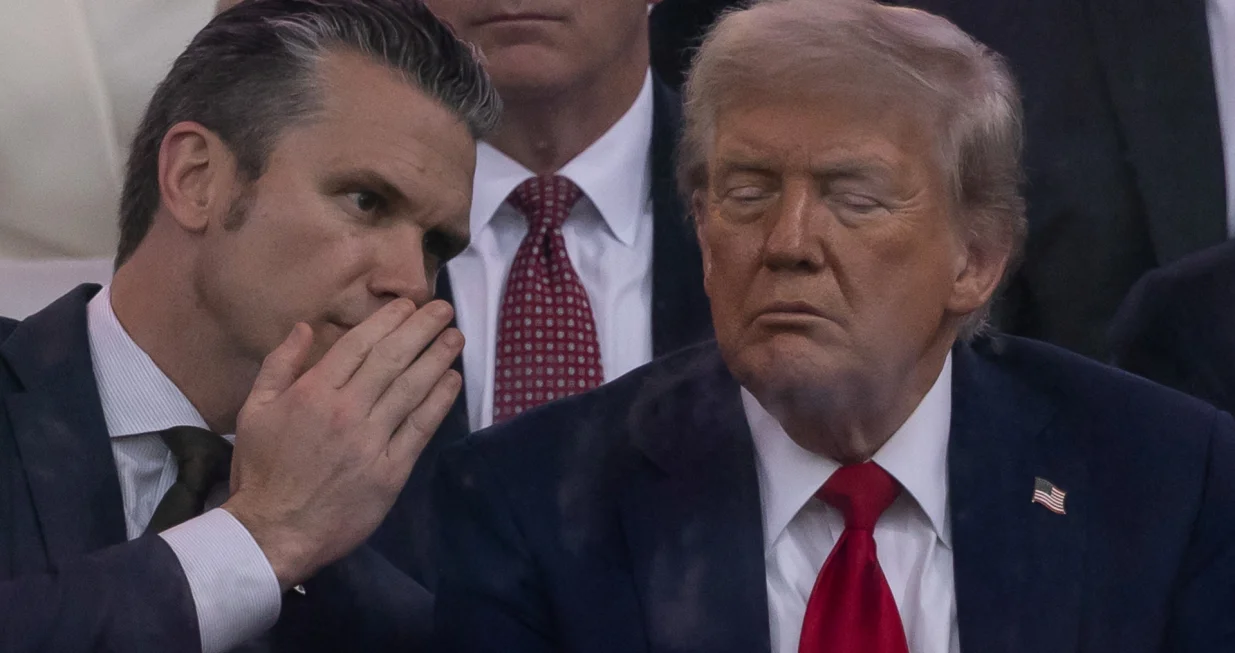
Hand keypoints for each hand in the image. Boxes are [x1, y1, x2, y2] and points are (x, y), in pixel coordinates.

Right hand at [222, 298, 462, 590]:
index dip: (389, 320)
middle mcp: (347, 410)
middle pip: (392, 358)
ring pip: (412, 388)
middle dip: (422, 328)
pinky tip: (453, 380)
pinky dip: (439, 400)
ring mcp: (371, 440)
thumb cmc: (262, 471)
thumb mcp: (254, 410)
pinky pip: (420, 428)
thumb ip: (280, 365)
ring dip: (437, 357)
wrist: (273, 532)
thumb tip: (305, 327)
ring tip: (455, 336)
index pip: (359, 344)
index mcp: (313, 392)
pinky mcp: (390, 470)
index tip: (409, 305)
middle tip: (443, 309)